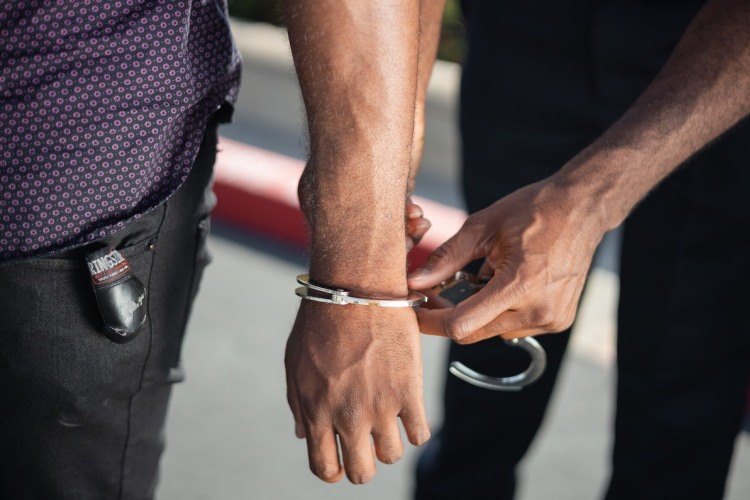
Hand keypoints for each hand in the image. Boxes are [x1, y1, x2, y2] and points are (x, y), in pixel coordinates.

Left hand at [285, 300, 429, 483]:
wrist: (356, 289)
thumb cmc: (321, 323)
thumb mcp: (295, 365)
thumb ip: (299, 405)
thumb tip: (302, 435)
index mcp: (316, 411)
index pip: (325, 468)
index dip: (334, 471)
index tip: (342, 462)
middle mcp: (348, 416)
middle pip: (360, 473)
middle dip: (362, 465)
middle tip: (367, 445)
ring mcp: (381, 406)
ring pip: (392, 455)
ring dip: (389, 443)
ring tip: (388, 419)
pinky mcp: (409, 390)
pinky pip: (421, 434)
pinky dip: (416, 429)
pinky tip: (409, 410)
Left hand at [407, 178, 605, 342]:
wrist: (582, 209)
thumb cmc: (533, 211)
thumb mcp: (482, 228)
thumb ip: (446, 258)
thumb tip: (415, 282)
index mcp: (519, 285)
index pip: (461, 324)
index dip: (430, 322)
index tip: (414, 310)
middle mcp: (538, 310)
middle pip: (474, 332)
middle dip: (449, 316)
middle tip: (437, 292)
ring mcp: (551, 319)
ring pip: (493, 332)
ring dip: (478, 313)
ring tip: (482, 278)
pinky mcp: (558, 321)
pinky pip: (515, 327)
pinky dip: (501, 312)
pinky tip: (508, 284)